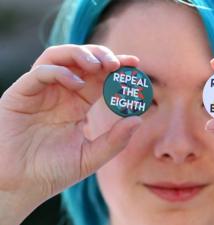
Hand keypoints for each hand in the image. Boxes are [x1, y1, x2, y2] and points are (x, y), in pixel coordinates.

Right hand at [0, 44, 140, 222]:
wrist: (19, 188)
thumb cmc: (51, 172)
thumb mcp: (91, 157)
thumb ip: (115, 141)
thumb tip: (139, 119)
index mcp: (77, 105)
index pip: (99, 77)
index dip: (117, 67)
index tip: (135, 64)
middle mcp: (59, 94)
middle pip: (81, 61)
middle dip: (101, 56)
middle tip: (117, 63)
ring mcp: (40, 92)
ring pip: (58, 57)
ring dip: (80, 55)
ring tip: (98, 66)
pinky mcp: (20, 95)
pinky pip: (39, 73)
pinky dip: (59, 72)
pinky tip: (76, 84)